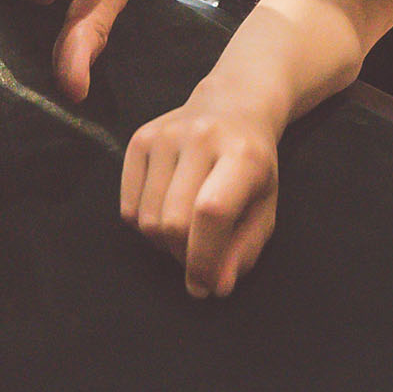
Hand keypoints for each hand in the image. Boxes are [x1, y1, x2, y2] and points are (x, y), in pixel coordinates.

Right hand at [120, 95, 279, 298]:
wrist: (233, 104)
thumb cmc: (254, 164)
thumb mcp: (264, 206)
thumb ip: (244, 251)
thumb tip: (214, 287)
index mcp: (241, 154)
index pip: (211, 213)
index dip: (204, 258)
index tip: (204, 286)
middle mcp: (200, 137)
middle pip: (172, 222)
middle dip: (183, 255)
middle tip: (198, 256)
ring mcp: (165, 134)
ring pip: (147, 220)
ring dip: (163, 243)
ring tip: (185, 232)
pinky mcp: (139, 138)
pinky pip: (128, 207)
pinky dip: (144, 225)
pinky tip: (166, 210)